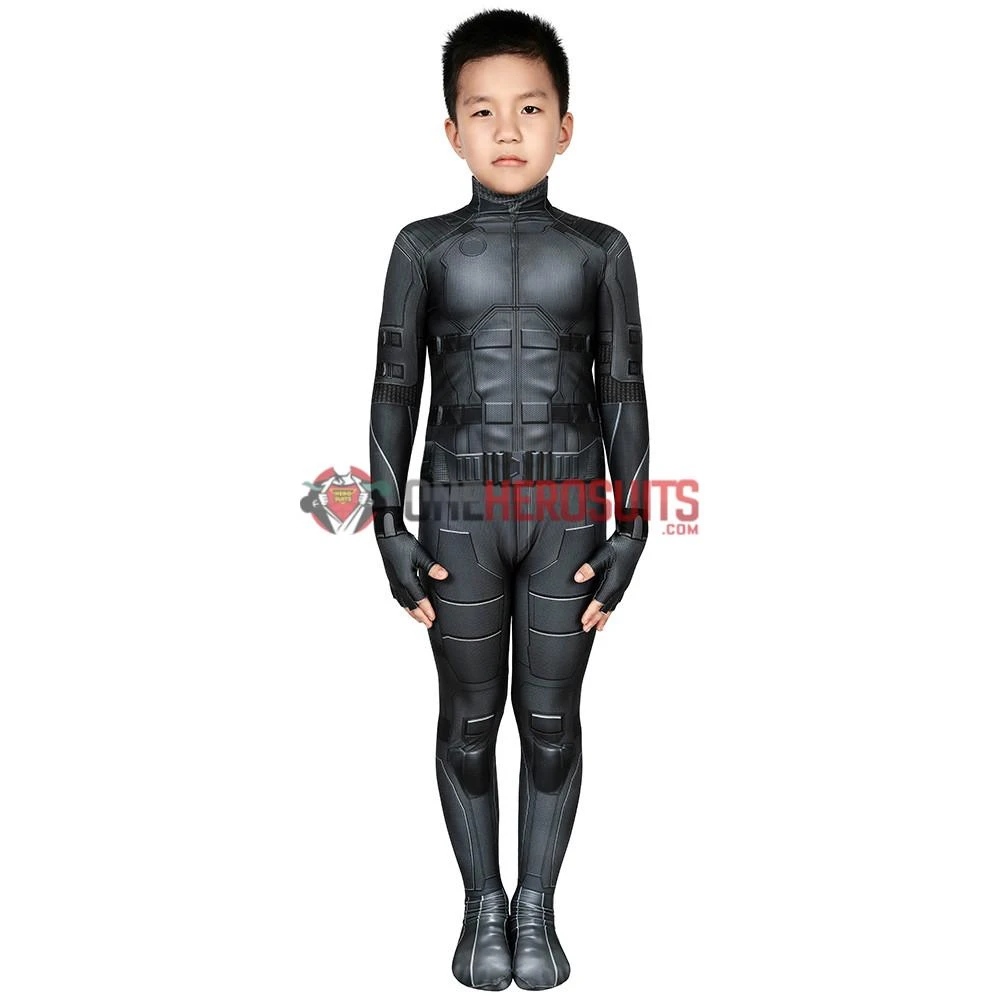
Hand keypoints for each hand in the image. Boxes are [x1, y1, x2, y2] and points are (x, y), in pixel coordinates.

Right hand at [373, 508, 448, 627]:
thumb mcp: (420, 554)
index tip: (433, 618)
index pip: (419, 599)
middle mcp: (398, 583)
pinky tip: (405, 604)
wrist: (387, 535)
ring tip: (418, 619)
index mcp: (406, 579)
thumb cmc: (402, 543)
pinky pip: (397, 596)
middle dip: (420, 616)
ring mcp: (393, 581)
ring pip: (403, 602)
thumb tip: (444, 575)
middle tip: (427, 624)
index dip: (427, 610)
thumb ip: (432, 567)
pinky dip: (403, 604)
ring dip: (411, 612)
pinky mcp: (391, 577)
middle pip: (410, 605)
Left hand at [574, 530, 645, 631]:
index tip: (583, 622)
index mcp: (614, 584)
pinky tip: (609, 609)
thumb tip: (577, 578)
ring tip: (599, 627)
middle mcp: (619, 587)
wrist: (633, 540)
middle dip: (596, 620)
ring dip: (604, 617)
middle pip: (606, 609)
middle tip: (587, 629)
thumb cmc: (619, 547)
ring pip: (612, 606)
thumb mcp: (601, 556)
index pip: (599, 603)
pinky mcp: (623, 582)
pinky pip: (616, 600)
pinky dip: (611, 608)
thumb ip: (589, 568)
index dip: (590, 614)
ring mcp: (623, 585)